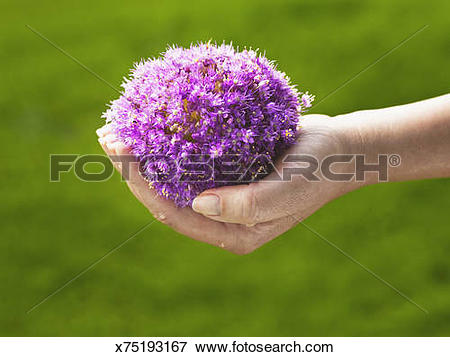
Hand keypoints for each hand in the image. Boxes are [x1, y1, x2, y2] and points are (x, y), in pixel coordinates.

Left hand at [97, 114, 358, 253]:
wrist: (340, 150)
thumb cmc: (318, 171)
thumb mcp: (289, 190)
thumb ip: (249, 206)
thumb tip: (198, 205)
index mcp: (233, 233)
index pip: (176, 215)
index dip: (143, 187)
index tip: (121, 154)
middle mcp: (222, 219)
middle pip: (166, 199)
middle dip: (134, 171)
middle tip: (108, 136)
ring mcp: (222, 197)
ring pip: (172, 181)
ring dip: (145, 157)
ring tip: (118, 130)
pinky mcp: (226, 174)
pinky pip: (189, 163)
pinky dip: (168, 146)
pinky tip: (152, 126)